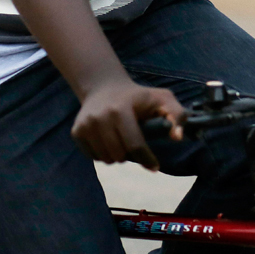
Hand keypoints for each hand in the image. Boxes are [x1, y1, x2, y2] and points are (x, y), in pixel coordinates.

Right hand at [71, 78, 185, 170]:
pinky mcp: (77, 132)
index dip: (146, 159)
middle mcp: (99, 117)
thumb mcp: (162, 98)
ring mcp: (86, 125)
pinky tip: (109, 140)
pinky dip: (104, 154)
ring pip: (106, 159)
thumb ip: (177, 115)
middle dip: (131, 154)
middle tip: (135, 143)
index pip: (134, 144)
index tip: (154, 166)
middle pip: (120, 155)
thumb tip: (178, 137)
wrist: (103, 87)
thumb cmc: (138, 97)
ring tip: (122, 141)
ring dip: (117, 156)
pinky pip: (93, 157)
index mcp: (120, 109)